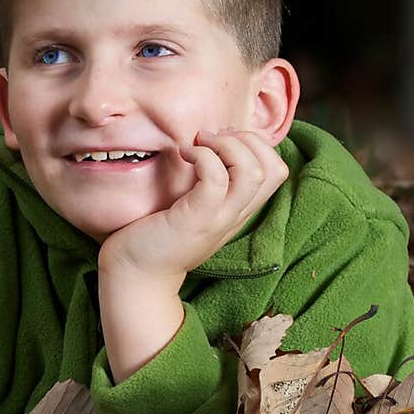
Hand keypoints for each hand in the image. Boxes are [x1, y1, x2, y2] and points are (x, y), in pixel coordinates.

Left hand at [97, 129, 288, 285]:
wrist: (136, 275)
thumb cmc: (157, 234)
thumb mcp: (193, 207)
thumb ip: (209, 184)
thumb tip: (208, 142)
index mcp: (239, 209)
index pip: (276, 171)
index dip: (256, 144)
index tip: (221, 140)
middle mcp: (236, 214)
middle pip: (274, 168)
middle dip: (246, 139)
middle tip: (211, 139)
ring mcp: (219, 219)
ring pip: (253, 172)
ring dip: (228, 146)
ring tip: (199, 144)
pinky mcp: (196, 220)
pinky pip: (215, 179)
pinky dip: (203, 156)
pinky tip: (184, 153)